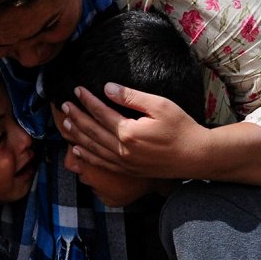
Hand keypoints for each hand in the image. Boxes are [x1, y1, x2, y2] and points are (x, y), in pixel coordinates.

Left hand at [58, 83, 208, 178]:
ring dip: (77, 135)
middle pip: (92, 131)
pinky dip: (87, 156)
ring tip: (66, 124)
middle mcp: (122, 150)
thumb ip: (131, 97)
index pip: (101, 113)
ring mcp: (124, 163)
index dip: (87, 101)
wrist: (196, 156)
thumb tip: (107, 88)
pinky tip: (78, 150)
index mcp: (128, 132)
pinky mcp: (128, 171)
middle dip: (76, 117)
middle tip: (64, 105)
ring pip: (93, 148)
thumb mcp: (160, 105)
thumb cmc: (181, 128)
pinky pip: (101, 163)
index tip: (77, 90)